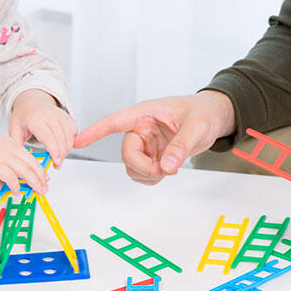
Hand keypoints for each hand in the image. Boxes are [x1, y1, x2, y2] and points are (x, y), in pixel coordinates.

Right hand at [0, 117, 49, 193]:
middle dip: (40, 179)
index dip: (40, 170)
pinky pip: (11, 178)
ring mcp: (3, 156)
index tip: (44, 179)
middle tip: (44, 189)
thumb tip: (3, 184)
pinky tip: (16, 192)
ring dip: (33, 184)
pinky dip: (15, 186)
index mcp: (11, 144)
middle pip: (32, 165)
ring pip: (25, 172)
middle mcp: (10, 149)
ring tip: (37, 192)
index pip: (31, 158)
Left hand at [9, 89, 76, 167]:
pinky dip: (72, 141)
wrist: (31, 103)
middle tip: (57, 164)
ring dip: (67, 149)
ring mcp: (59, 114)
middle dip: (61, 154)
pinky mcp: (67, 116)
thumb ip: (19, 146)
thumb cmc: (23, 117)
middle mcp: (49, 115)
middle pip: (60, 138)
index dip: (54, 150)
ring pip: (69, 135)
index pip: (47, 136)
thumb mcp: (14, 130)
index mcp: (34, 119)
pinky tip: (64, 146)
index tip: (56, 161)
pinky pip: (74, 131)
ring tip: (59, 156)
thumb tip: (25, 162)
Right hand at [74, 90, 235, 184]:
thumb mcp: (196, 127)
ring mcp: (146, 144)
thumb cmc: (203, 112)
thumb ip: (181, 146)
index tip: (77, 142)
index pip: (114, 122)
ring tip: (171, 167)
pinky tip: (168, 170)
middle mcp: (141, 129)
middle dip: (143, 167)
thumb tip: (167, 167)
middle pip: (127, 154)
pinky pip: (143, 173)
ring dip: (148, 174)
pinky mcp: (153, 155)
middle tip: (165, 170)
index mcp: (145, 113)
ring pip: (132, 166)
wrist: (214, 117)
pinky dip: (153, 177)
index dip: (95, 132)